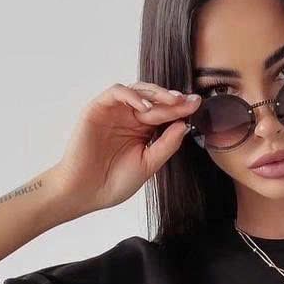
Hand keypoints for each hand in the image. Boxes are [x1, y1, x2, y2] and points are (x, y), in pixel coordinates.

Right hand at [45, 81, 201, 217]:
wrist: (86, 192)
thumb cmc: (114, 182)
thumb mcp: (149, 164)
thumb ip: (166, 145)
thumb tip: (184, 125)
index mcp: (142, 131)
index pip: (164, 114)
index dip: (181, 109)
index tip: (197, 106)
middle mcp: (129, 118)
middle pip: (154, 100)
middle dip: (173, 100)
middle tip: (189, 101)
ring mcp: (114, 112)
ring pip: (138, 90)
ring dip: (156, 93)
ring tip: (171, 101)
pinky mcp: (98, 108)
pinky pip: (117, 92)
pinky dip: (133, 95)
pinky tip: (146, 107)